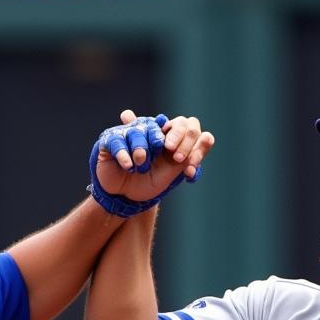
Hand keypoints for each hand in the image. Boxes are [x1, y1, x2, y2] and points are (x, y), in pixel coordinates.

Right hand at [90, 110, 214, 215]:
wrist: (123, 197)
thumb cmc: (148, 184)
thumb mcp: (171, 175)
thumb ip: (187, 159)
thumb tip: (208, 137)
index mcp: (167, 136)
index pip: (186, 125)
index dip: (190, 138)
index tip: (186, 158)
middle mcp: (150, 130)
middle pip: (167, 122)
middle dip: (177, 139)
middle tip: (176, 156)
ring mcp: (130, 133)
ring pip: (141, 130)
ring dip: (144, 150)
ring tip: (141, 166)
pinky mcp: (111, 140)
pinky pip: (119, 141)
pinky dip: (125, 154)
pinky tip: (129, 167)